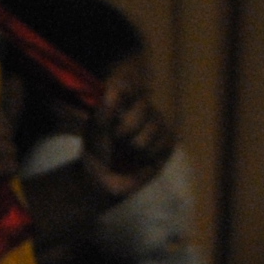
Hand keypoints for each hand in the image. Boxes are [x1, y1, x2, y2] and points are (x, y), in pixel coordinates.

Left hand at [81, 76, 175, 198]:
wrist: (102, 179)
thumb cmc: (96, 151)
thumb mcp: (95, 131)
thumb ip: (104, 112)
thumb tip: (113, 90)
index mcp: (123, 101)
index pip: (131, 84)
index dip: (127, 91)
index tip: (114, 101)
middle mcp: (142, 108)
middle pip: (144, 106)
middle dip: (127, 127)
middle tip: (116, 139)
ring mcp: (157, 123)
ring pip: (154, 126)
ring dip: (136, 144)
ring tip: (127, 151)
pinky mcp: (168, 140)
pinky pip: (164, 141)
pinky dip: (150, 153)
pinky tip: (141, 158)